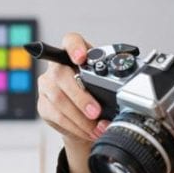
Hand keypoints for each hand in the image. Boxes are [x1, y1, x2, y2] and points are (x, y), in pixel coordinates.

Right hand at [36, 33, 108, 172]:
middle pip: (62, 75)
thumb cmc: (97, 94)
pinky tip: (88, 131)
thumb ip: (111, 78)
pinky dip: (75, 126)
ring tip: (97, 127)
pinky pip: (57, 116)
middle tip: (96, 112)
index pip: (70, 41)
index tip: (81, 58)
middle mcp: (57, 67)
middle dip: (81, 97)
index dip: (74, 47)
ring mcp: (47, 85)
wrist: (85, 116)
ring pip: (59, 99)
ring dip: (81, 117)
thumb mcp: (105, 81)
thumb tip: (130, 85)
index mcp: (73, 54)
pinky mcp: (43, 104)